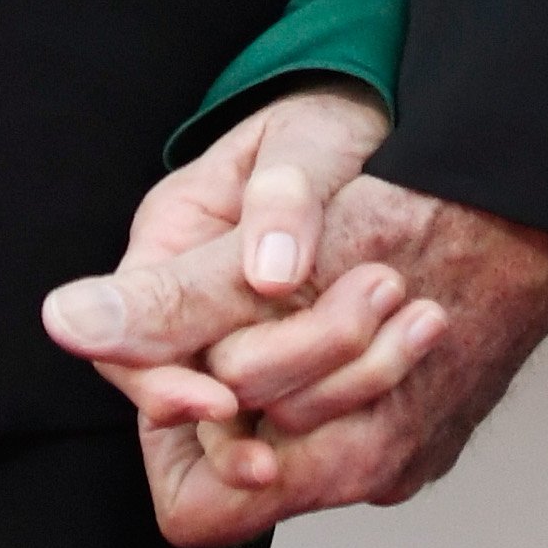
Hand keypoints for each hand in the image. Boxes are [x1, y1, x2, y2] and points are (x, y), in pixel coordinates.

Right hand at [41, 86, 396, 432]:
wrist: (398, 146)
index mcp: (173, 242)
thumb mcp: (304, 141)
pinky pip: (320, 420)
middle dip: (289, 364)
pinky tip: (414, 360)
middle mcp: (200, 308)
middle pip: (207, 385)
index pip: (131, 340)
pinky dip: (363, 403)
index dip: (163, 386)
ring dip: (341, 382)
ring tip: (416, 318)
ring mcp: (252, 343)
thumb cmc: (334, 128)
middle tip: (377, 301)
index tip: (222, 402)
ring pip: (268, 411)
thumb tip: (268, 274)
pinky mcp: (309, 375)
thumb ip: (280, 198)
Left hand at [41, 104, 547, 547]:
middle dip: (230, 379)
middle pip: (242, 462)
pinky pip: (333, 417)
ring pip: (286, 431)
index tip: (194, 345)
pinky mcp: (422, 431)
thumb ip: (174, 300)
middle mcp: (377, 473)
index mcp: (348, 454)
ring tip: (314, 282)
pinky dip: (322, 360)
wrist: (537, 194)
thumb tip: (68, 324)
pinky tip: (349, 295)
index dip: (177, 421)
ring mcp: (405, 454)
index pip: (199, 505)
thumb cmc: (424, 212)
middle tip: (266, 294)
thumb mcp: (281, 254)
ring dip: (280, 356)